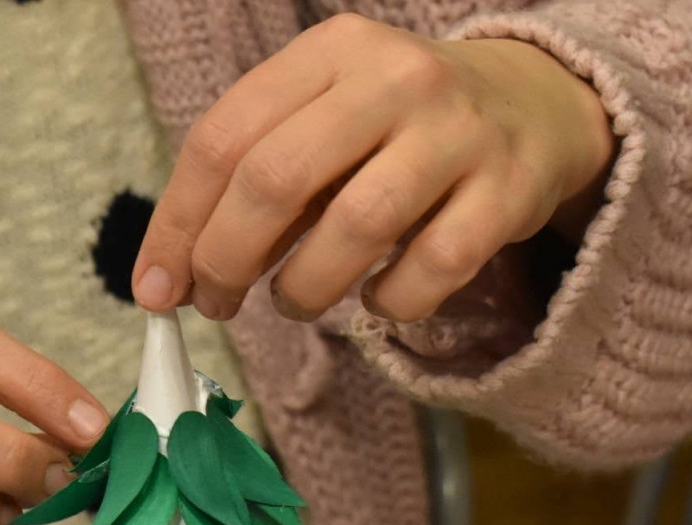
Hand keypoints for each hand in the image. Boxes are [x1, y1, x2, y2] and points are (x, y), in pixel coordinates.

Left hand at [132, 14, 614, 324]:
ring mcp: (456, 134)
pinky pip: (431, 268)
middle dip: (227, 259)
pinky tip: (376, 302)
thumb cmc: (395, 129)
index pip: (223, 137)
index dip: (178, 222)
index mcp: (328, 53)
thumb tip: (172, 277)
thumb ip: (250, 183)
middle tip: (218, 303)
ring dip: (303, 289)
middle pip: (276, 178)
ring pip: (354, 227)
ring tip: (294, 301)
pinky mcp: (507, 192)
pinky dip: (388, 304)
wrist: (535, 104)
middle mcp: (393, 79)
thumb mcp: (321, 121)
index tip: (156, 288)